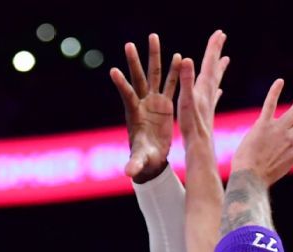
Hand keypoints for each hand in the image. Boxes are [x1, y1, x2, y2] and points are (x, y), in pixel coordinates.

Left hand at [109, 34, 181, 182]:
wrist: (152, 159)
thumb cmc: (144, 160)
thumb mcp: (140, 161)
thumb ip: (134, 164)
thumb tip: (129, 173)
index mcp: (134, 114)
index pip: (126, 96)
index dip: (121, 84)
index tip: (113, 70)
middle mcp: (142, 103)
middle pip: (138, 79)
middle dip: (134, 62)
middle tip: (129, 44)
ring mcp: (153, 102)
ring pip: (153, 76)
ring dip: (154, 57)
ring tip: (154, 38)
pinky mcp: (165, 104)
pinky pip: (170, 84)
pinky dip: (174, 71)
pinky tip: (179, 56)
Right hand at [177, 30, 229, 140]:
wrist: (200, 151)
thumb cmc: (191, 128)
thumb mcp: (186, 102)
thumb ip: (187, 81)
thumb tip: (188, 59)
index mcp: (203, 89)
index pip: (209, 64)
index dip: (213, 48)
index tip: (219, 32)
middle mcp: (208, 95)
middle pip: (214, 69)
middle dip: (216, 53)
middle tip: (222, 37)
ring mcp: (208, 105)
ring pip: (215, 82)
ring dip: (218, 69)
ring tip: (225, 59)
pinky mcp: (207, 115)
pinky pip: (213, 98)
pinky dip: (215, 91)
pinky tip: (218, 91)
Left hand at [230, 80, 292, 186]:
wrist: (250, 177)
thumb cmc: (262, 177)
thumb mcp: (282, 168)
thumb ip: (287, 156)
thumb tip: (290, 151)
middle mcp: (291, 138)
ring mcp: (278, 130)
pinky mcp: (263, 125)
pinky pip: (270, 104)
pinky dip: (275, 91)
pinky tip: (280, 81)